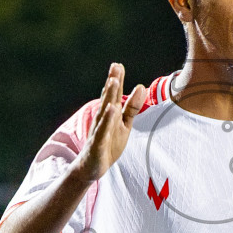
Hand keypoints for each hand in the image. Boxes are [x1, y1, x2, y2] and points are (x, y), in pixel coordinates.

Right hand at [74, 63, 146, 181]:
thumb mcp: (124, 125)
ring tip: (113, 82)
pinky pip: (103, 131)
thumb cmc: (108, 144)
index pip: (114, 95)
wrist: (91, 168)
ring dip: (108, 96)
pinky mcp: (97, 144)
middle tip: (115, 67)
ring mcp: (98, 131)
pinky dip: (106, 120)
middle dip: (112, 83)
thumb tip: (142, 86)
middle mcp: (102, 119)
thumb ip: (132, 107)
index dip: (116, 80)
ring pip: (104, 112)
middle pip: (108, 99)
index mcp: (110, 114)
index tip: (118, 65)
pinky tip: (111, 110)